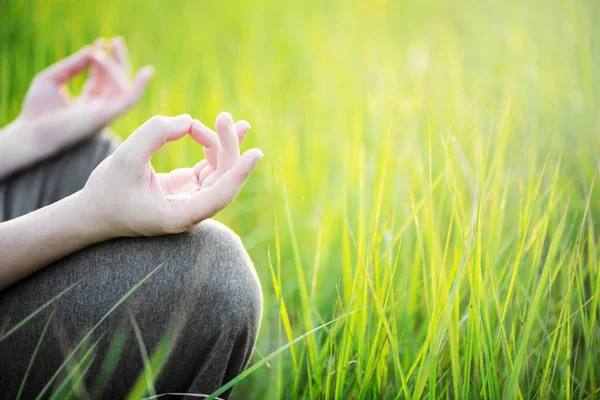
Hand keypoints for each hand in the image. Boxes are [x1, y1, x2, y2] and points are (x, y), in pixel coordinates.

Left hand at [18, 37, 151, 155]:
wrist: (33, 132)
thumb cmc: (37, 110)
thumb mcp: (51, 79)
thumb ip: (72, 65)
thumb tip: (92, 50)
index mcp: (86, 103)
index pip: (101, 80)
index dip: (101, 60)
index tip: (99, 41)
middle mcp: (99, 109)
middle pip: (116, 83)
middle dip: (118, 61)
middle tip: (116, 40)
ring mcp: (105, 113)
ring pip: (122, 87)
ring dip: (118, 66)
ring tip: (110, 46)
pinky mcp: (108, 116)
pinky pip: (129, 100)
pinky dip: (140, 87)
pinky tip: (147, 72)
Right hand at [81, 113, 262, 236]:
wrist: (93, 212)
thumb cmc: (107, 190)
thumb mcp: (125, 158)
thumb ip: (155, 134)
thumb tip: (187, 121)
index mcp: (179, 215)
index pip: (220, 195)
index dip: (239, 173)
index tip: (256, 153)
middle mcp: (191, 212)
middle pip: (223, 179)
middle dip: (229, 147)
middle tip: (227, 118)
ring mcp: (191, 201)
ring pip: (219, 172)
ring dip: (222, 145)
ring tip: (226, 119)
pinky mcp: (186, 190)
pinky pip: (209, 168)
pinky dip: (213, 149)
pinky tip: (217, 130)